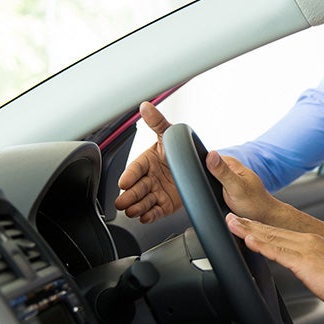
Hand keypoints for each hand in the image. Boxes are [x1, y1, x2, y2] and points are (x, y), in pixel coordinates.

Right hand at [114, 101, 182, 222]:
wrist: (200, 168)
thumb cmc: (180, 150)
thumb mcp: (170, 135)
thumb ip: (157, 122)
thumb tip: (146, 106)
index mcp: (147, 160)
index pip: (135, 168)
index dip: (129, 175)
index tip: (124, 182)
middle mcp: (150, 177)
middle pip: (136, 188)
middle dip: (129, 196)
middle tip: (122, 202)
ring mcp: (157, 191)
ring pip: (143, 201)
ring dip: (137, 207)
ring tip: (133, 211)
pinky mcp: (165, 204)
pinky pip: (156, 211)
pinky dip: (150, 215)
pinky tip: (145, 217)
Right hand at [205, 150, 280, 221]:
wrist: (263, 215)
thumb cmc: (254, 202)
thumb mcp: (236, 187)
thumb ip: (223, 172)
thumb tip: (211, 154)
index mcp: (230, 162)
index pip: (207, 157)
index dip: (200, 167)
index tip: (207, 181)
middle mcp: (228, 167)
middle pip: (206, 169)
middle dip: (204, 180)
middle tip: (217, 192)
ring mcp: (227, 177)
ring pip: (208, 179)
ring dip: (207, 187)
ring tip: (219, 196)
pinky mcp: (225, 186)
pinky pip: (213, 187)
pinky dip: (212, 193)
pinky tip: (218, 199)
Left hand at [225, 214, 323, 317]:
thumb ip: (314, 269)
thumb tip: (308, 273)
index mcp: (315, 243)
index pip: (281, 233)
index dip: (261, 227)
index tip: (246, 224)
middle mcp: (310, 241)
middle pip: (272, 230)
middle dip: (249, 224)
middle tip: (230, 217)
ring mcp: (307, 250)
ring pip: (271, 237)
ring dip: (249, 230)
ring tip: (232, 224)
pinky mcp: (305, 262)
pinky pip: (278, 252)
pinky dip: (262, 244)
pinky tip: (249, 240)